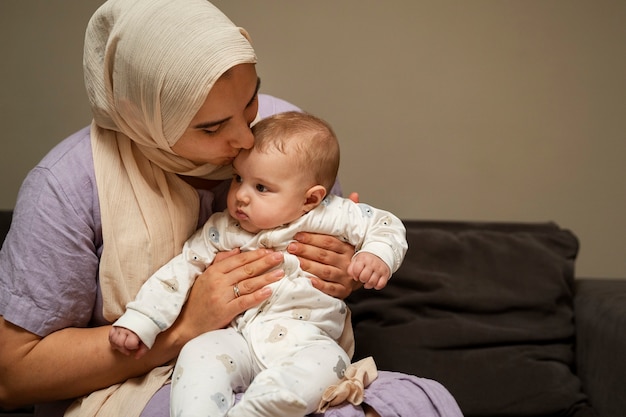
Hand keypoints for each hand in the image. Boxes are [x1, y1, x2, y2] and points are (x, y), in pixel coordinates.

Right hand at [109, 326, 148, 358]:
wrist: (143, 317)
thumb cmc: (145, 330)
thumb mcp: (148, 340)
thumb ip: (143, 350)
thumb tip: (136, 357)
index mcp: (134, 332)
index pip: (129, 343)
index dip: (132, 347)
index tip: (136, 345)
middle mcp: (125, 329)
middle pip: (119, 342)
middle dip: (124, 348)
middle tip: (129, 347)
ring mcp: (119, 328)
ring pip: (113, 339)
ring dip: (117, 345)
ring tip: (123, 345)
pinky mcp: (115, 326)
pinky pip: (110, 336)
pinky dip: (112, 341)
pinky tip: (118, 343)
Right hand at [167, 248, 283, 344]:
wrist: (186, 325)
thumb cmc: (197, 300)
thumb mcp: (205, 277)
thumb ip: (221, 262)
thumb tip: (237, 250)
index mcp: (213, 271)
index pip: (238, 260)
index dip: (255, 255)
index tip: (269, 251)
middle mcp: (218, 282)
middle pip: (246, 270)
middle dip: (265, 262)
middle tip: (280, 256)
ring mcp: (222, 296)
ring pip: (248, 284)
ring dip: (266, 277)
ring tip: (280, 272)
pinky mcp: (225, 311)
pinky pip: (244, 301)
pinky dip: (257, 296)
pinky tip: (269, 291)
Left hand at [288, 233, 359, 298]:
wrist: (359, 278)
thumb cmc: (340, 261)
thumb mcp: (338, 249)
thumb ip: (324, 242)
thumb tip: (302, 234)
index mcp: (346, 249)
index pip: (328, 242)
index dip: (312, 238)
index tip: (297, 236)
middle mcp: (346, 263)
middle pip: (325, 255)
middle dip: (306, 250)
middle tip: (292, 247)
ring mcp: (345, 278)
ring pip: (326, 271)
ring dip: (310, 266)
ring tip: (297, 261)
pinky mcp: (342, 291)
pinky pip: (330, 288)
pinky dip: (319, 284)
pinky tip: (309, 280)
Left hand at [348, 252, 390, 289]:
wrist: (379, 254)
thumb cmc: (366, 259)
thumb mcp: (356, 260)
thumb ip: (351, 268)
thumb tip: (353, 276)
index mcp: (363, 259)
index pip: (357, 270)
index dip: (355, 275)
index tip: (357, 275)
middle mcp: (372, 264)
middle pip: (364, 277)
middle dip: (362, 280)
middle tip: (363, 278)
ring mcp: (380, 269)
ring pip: (372, 282)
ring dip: (368, 284)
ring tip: (367, 281)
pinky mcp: (385, 274)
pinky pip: (381, 284)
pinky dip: (376, 286)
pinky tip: (374, 283)